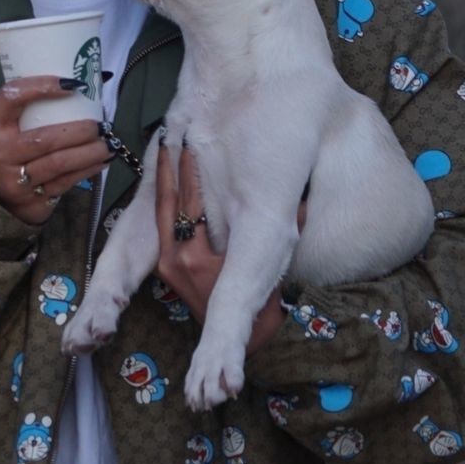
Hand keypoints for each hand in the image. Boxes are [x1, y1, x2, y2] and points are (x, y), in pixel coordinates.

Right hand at [0, 75, 110, 226]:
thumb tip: (77, 89)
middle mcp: (0, 155)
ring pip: (59, 165)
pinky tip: (100, 162)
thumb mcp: (4, 129)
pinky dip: (86, 171)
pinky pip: (64, 184)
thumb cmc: (5, 153)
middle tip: (100, 127)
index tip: (72, 85)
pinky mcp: (31, 203)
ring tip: (107, 145)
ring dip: (89, 153)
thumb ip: (29, 112)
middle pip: (45, 139)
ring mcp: (15, 182)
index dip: (40, 87)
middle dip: (78, 132)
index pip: (11, 98)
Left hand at [154, 133, 305, 356]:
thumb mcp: (273, 264)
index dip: (189, 169)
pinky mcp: (163, 266)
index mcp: (199, 258)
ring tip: (167, 141)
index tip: (191, 138)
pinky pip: (161, 223)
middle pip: (170, 201)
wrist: (240, 335)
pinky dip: (162, 196)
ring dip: (163, 176)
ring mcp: (167, 263)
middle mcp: (177, 259)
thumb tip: (303, 196)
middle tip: (175, 128)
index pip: (191, 202)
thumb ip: (288, 227)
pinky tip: (165, 173)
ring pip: (161, 210)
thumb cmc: (261, 300)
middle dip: (172, 164)